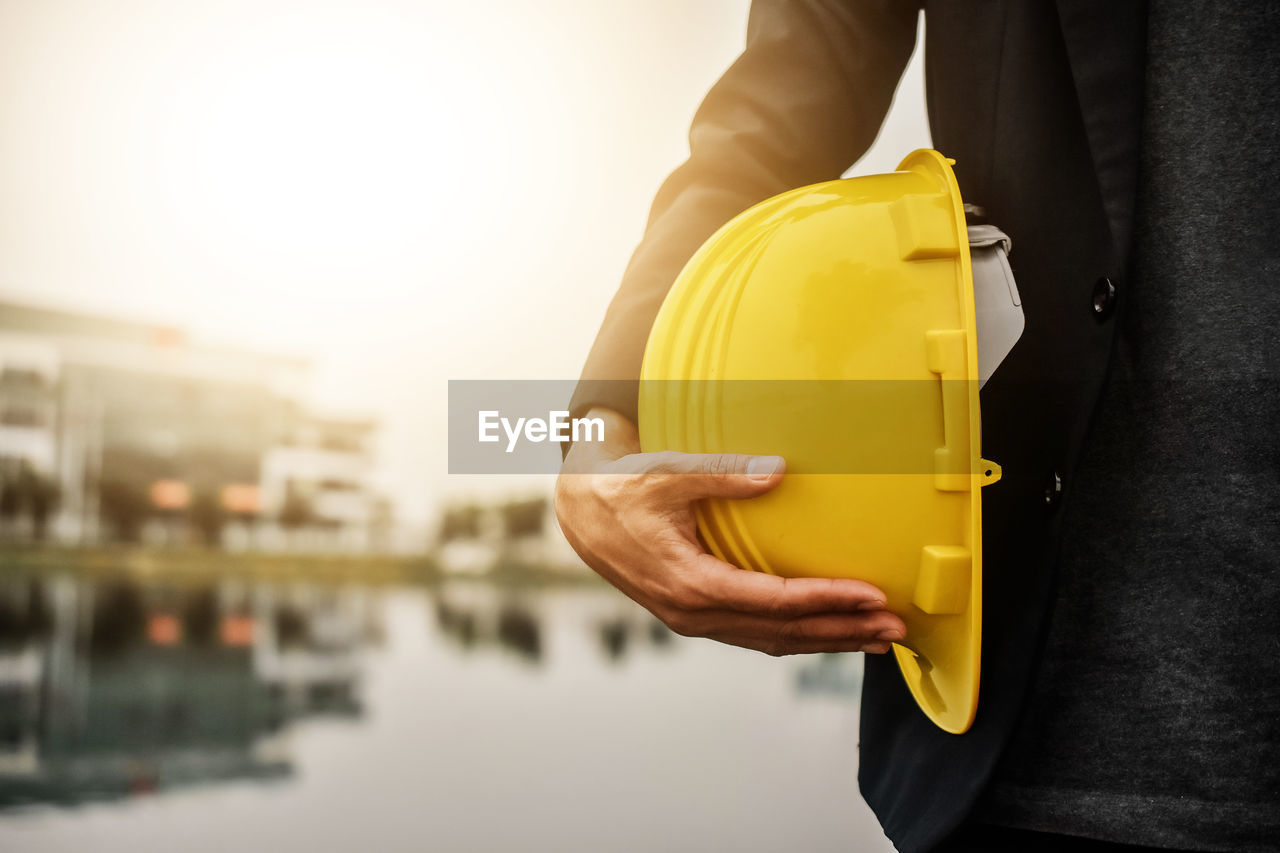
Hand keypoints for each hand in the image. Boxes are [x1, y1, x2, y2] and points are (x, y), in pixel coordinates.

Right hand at [554, 407, 905, 655]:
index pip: (774, 601)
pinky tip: (829, 630)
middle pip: (782, 632)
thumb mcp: (667, 473)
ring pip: (772, 641)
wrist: (580, 512)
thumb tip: (776, 471)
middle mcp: (694, 613)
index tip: (872, 596)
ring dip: (827, 639)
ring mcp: (694, 620)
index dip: (827, 600)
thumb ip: (721, 472)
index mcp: (690, 583)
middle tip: (895, 629)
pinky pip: (756, 634)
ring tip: (876, 638)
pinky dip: (797, 635)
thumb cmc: (622, 489)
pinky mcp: (697, 615)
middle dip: (842, 631)